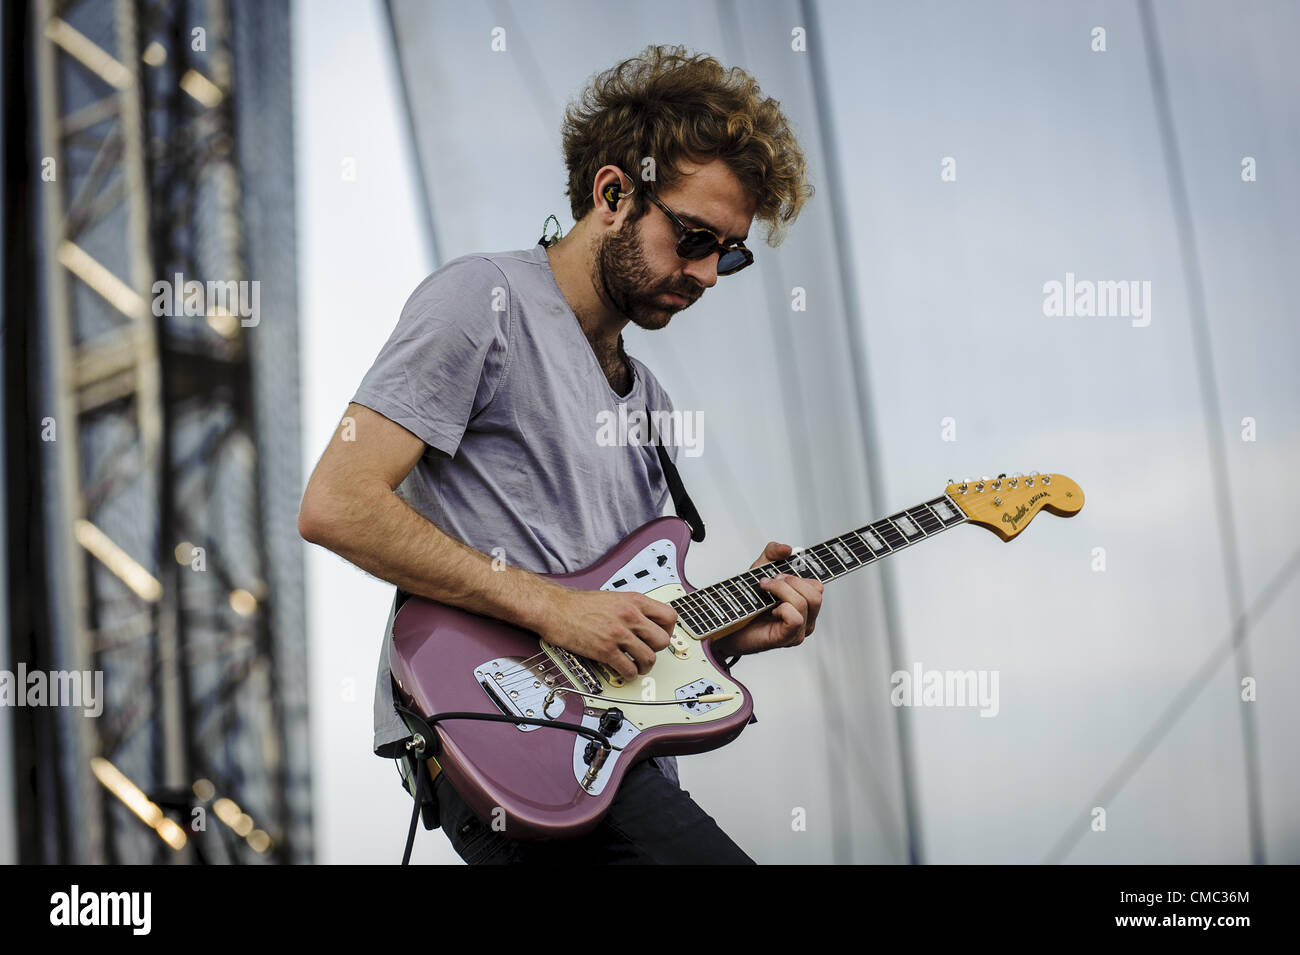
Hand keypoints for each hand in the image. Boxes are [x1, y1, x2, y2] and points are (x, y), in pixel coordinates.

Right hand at [537, 588, 676, 679]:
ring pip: (649, 658)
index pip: (669, 617)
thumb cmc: (580, 604)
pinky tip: (625, 671)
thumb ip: (633, 609)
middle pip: (663, 640)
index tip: (661, 635)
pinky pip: (629, 668)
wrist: (556, 609)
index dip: (669, 630)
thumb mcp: (615, 597)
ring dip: (645, 666)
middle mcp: (629, 616)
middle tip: (647, 651)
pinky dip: (629, 674)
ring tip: (638, 666)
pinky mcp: (606, 650)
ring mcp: (618, 633)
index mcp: (634, 601)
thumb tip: (647, 622)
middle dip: (656, 650)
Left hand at [710, 542, 822, 658]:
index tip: (779, 573)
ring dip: (782, 591)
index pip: (817, 586)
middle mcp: (807, 617)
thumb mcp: (759, 570)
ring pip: (805, 603)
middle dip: (790, 581)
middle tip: (770, 583)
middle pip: (816, 593)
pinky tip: (770, 611)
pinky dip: (782, 609)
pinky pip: (796, 618)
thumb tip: (787, 549)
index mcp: (804, 602)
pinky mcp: (788, 638)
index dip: (799, 575)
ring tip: (765, 592)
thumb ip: (772, 553)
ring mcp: (799, 630)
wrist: (728, 624)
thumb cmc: (747, 602)